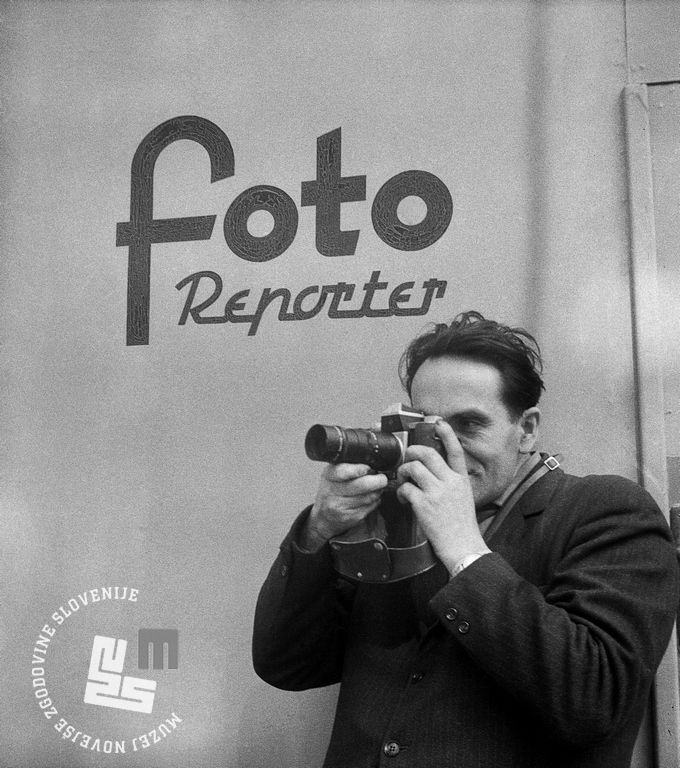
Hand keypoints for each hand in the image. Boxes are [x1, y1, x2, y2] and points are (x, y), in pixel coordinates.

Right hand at [304, 463, 387, 550]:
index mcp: (329, 475)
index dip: (359, 469)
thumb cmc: (333, 491)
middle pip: (361, 485)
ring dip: (377, 492)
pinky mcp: (349, 517)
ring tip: (377, 488)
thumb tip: (373, 463)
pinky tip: (370, 499)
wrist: (324, 516)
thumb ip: (350, 466)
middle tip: (382, 478)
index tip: (369, 468)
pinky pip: (370, 507)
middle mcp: (331, 491)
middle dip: (377, 481)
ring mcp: (339, 506)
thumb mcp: (334, 474)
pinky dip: (374, 502)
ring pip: (369, 497)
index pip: (343, 471)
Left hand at [396, 420, 488, 573]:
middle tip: (407, 459)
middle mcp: (450, 482)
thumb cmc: (462, 526)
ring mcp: (437, 492)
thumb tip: (433, 473)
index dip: (446, 434)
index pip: (455, 451)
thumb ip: (451, 483)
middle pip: (427, 453)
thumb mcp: (463, 498)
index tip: (438, 422)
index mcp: (461, 480)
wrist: (463, 547)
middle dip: (412, 452)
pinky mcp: (424, 505)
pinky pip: (406, 488)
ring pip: (413, 468)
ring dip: (403, 472)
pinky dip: (401, 492)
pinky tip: (405, 500)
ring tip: (403, 481)